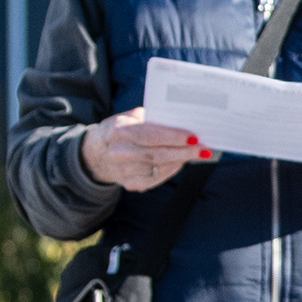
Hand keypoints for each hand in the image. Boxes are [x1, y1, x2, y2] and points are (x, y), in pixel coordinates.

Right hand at [81, 112, 214, 191]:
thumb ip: (150, 117)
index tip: (193, 136)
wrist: (97, 154)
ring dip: (181, 160)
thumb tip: (180, 117)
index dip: (173, 137)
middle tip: (204, 148)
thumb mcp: (127, 117)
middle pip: (157, 154)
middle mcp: (118, 153)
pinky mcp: (130, 184)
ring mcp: (123, 171)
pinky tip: (182, 162)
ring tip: (198, 153)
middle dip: (184, 152)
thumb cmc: (119, 130)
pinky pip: (157, 179)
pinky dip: (172, 170)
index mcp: (118, 132)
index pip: (149, 135)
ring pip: (159, 167)